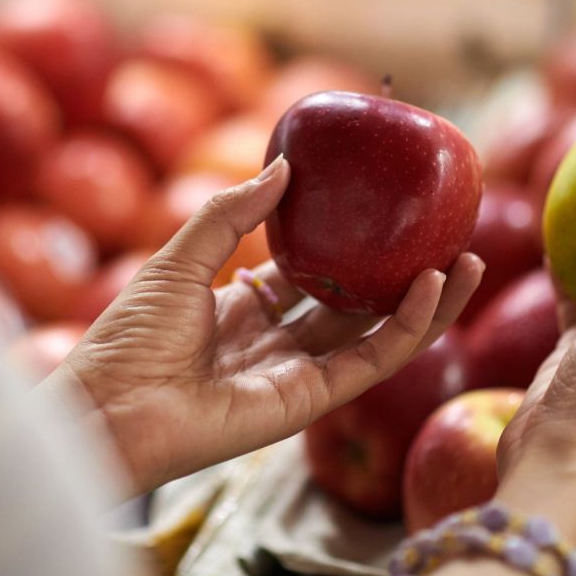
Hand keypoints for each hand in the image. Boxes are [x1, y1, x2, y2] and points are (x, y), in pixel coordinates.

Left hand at [41, 156, 484, 494]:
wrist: (108, 408)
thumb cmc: (128, 336)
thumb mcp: (179, 258)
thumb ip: (231, 213)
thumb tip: (284, 167)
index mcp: (243, 310)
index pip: (312, 275)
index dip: (351, 249)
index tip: (386, 214)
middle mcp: (278, 342)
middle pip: (357, 306)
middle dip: (402, 274)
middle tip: (444, 236)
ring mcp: (298, 373)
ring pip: (378, 335)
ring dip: (426, 301)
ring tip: (466, 258)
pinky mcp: (311, 400)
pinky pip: (372, 360)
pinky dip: (407, 326)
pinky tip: (432, 285)